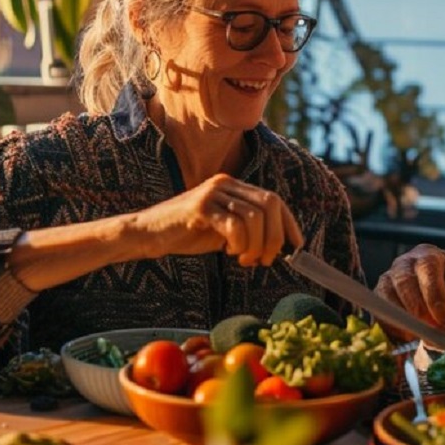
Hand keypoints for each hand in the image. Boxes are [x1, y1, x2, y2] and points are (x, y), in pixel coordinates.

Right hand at [135, 174, 301, 265]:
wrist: (148, 234)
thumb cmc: (186, 234)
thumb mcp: (224, 231)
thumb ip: (248, 232)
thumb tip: (279, 246)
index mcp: (234, 187)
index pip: (273, 200)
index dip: (289, 224)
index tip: (295, 248)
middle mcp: (226, 184)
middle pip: (270, 204)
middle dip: (275, 238)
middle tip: (265, 260)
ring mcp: (213, 192)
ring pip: (255, 217)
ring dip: (255, 245)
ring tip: (242, 259)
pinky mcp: (200, 206)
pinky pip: (235, 224)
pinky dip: (239, 243)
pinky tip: (228, 252)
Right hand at [374, 244, 444, 339]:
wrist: (438, 293)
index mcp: (429, 257)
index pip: (428, 271)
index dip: (434, 295)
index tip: (443, 317)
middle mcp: (404, 264)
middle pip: (404, 282)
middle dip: (418, 308)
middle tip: (431, 330)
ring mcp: (388, 280)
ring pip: (387, 297)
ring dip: (403, 319)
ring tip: (420, 336)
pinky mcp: (379, 298)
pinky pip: (379, 312)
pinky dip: (392, 328)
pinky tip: (408, 338)